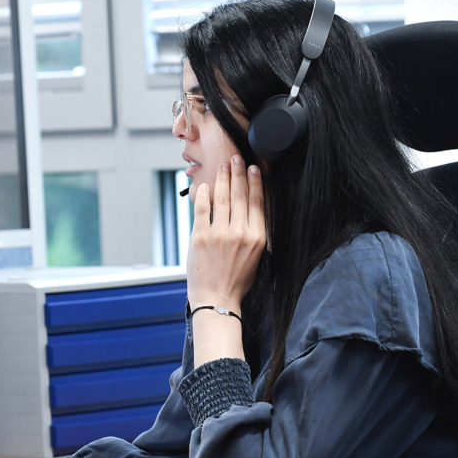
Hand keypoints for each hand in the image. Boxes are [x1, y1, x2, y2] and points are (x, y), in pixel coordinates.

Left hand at [186, 155, 265, 313]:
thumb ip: (254, 235)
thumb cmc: (236, 282)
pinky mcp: (200, 236)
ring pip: (222, 197)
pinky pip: (202, 208)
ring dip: (223, 178)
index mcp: (257, 238)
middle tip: (237, 158)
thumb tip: (251, 212)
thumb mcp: (256, 258)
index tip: (254, 168)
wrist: (216, 299)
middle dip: (239, 173)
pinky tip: (206, 185)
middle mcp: (240, 233)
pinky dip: (204, 194)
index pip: (257, 202)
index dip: (255, 182)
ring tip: (224, 166)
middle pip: (240, 195)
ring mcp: (219, 233)